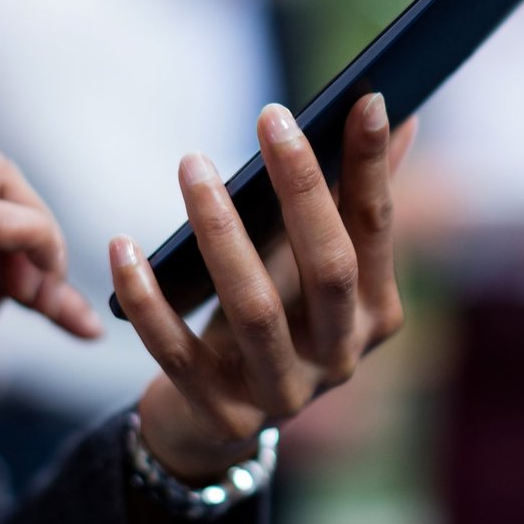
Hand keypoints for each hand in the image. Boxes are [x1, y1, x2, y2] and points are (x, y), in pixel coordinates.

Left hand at [110, 94, 414, 483]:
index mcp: (375, 312)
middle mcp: (341, 356)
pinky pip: (179, 352)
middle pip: (327, 266)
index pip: (375, 229)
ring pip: (254, 308)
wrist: (214, 425)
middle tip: (271, 115)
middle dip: (300, 187)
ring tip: (193, 165)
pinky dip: (150, 300)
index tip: (364, 99)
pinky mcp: (224, 417)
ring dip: (220, 230)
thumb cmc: (274, 321)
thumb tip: (399, 117)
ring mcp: (286, 393)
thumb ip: (353, 201)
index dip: (371, 166)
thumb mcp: (312, 266)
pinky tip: (124, 247)